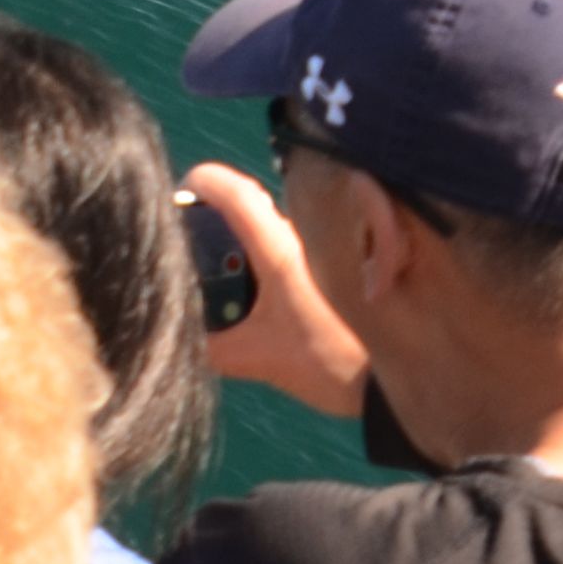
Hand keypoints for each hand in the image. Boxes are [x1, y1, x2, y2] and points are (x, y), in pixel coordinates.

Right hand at [180, 162, 367, 418]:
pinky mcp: (323, 268)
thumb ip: (211, 348)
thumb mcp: (258, 359)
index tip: (173, 199)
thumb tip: (175, 338)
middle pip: (242, 206)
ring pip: (261, 227)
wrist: (389, 380)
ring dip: (230, 240)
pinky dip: (252, 258)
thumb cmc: (327, 361)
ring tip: (206, 275)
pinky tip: (242, 294)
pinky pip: (277, 247)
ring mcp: (313, 252)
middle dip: (205, 218)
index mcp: (279, 249)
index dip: (199, 183)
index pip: (234, 191)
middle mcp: (297, 239)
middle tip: (180, 247)